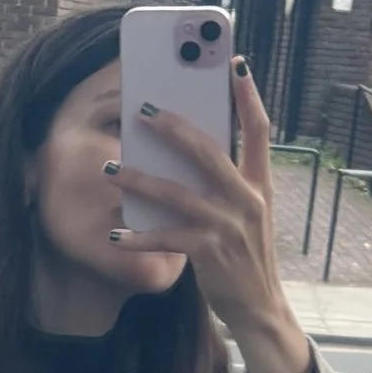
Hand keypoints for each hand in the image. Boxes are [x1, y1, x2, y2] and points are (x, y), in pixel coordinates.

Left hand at [106, 61, 309, 372]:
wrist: (261, 308)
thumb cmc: (245, 254)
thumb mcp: (246, 212)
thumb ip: (227, 181)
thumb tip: (190, 147)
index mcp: (259, 183)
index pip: (259, 130)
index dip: (248, 96)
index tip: (236, 64)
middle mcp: (247, 199)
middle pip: (209, 151)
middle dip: (174, 127)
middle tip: (143, 109)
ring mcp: (229, 226)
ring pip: (178, 193)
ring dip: (139, 179)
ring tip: (110, 169)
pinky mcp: (210, 253)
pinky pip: (166, 238)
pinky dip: (138, 236)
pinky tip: (115, 234)